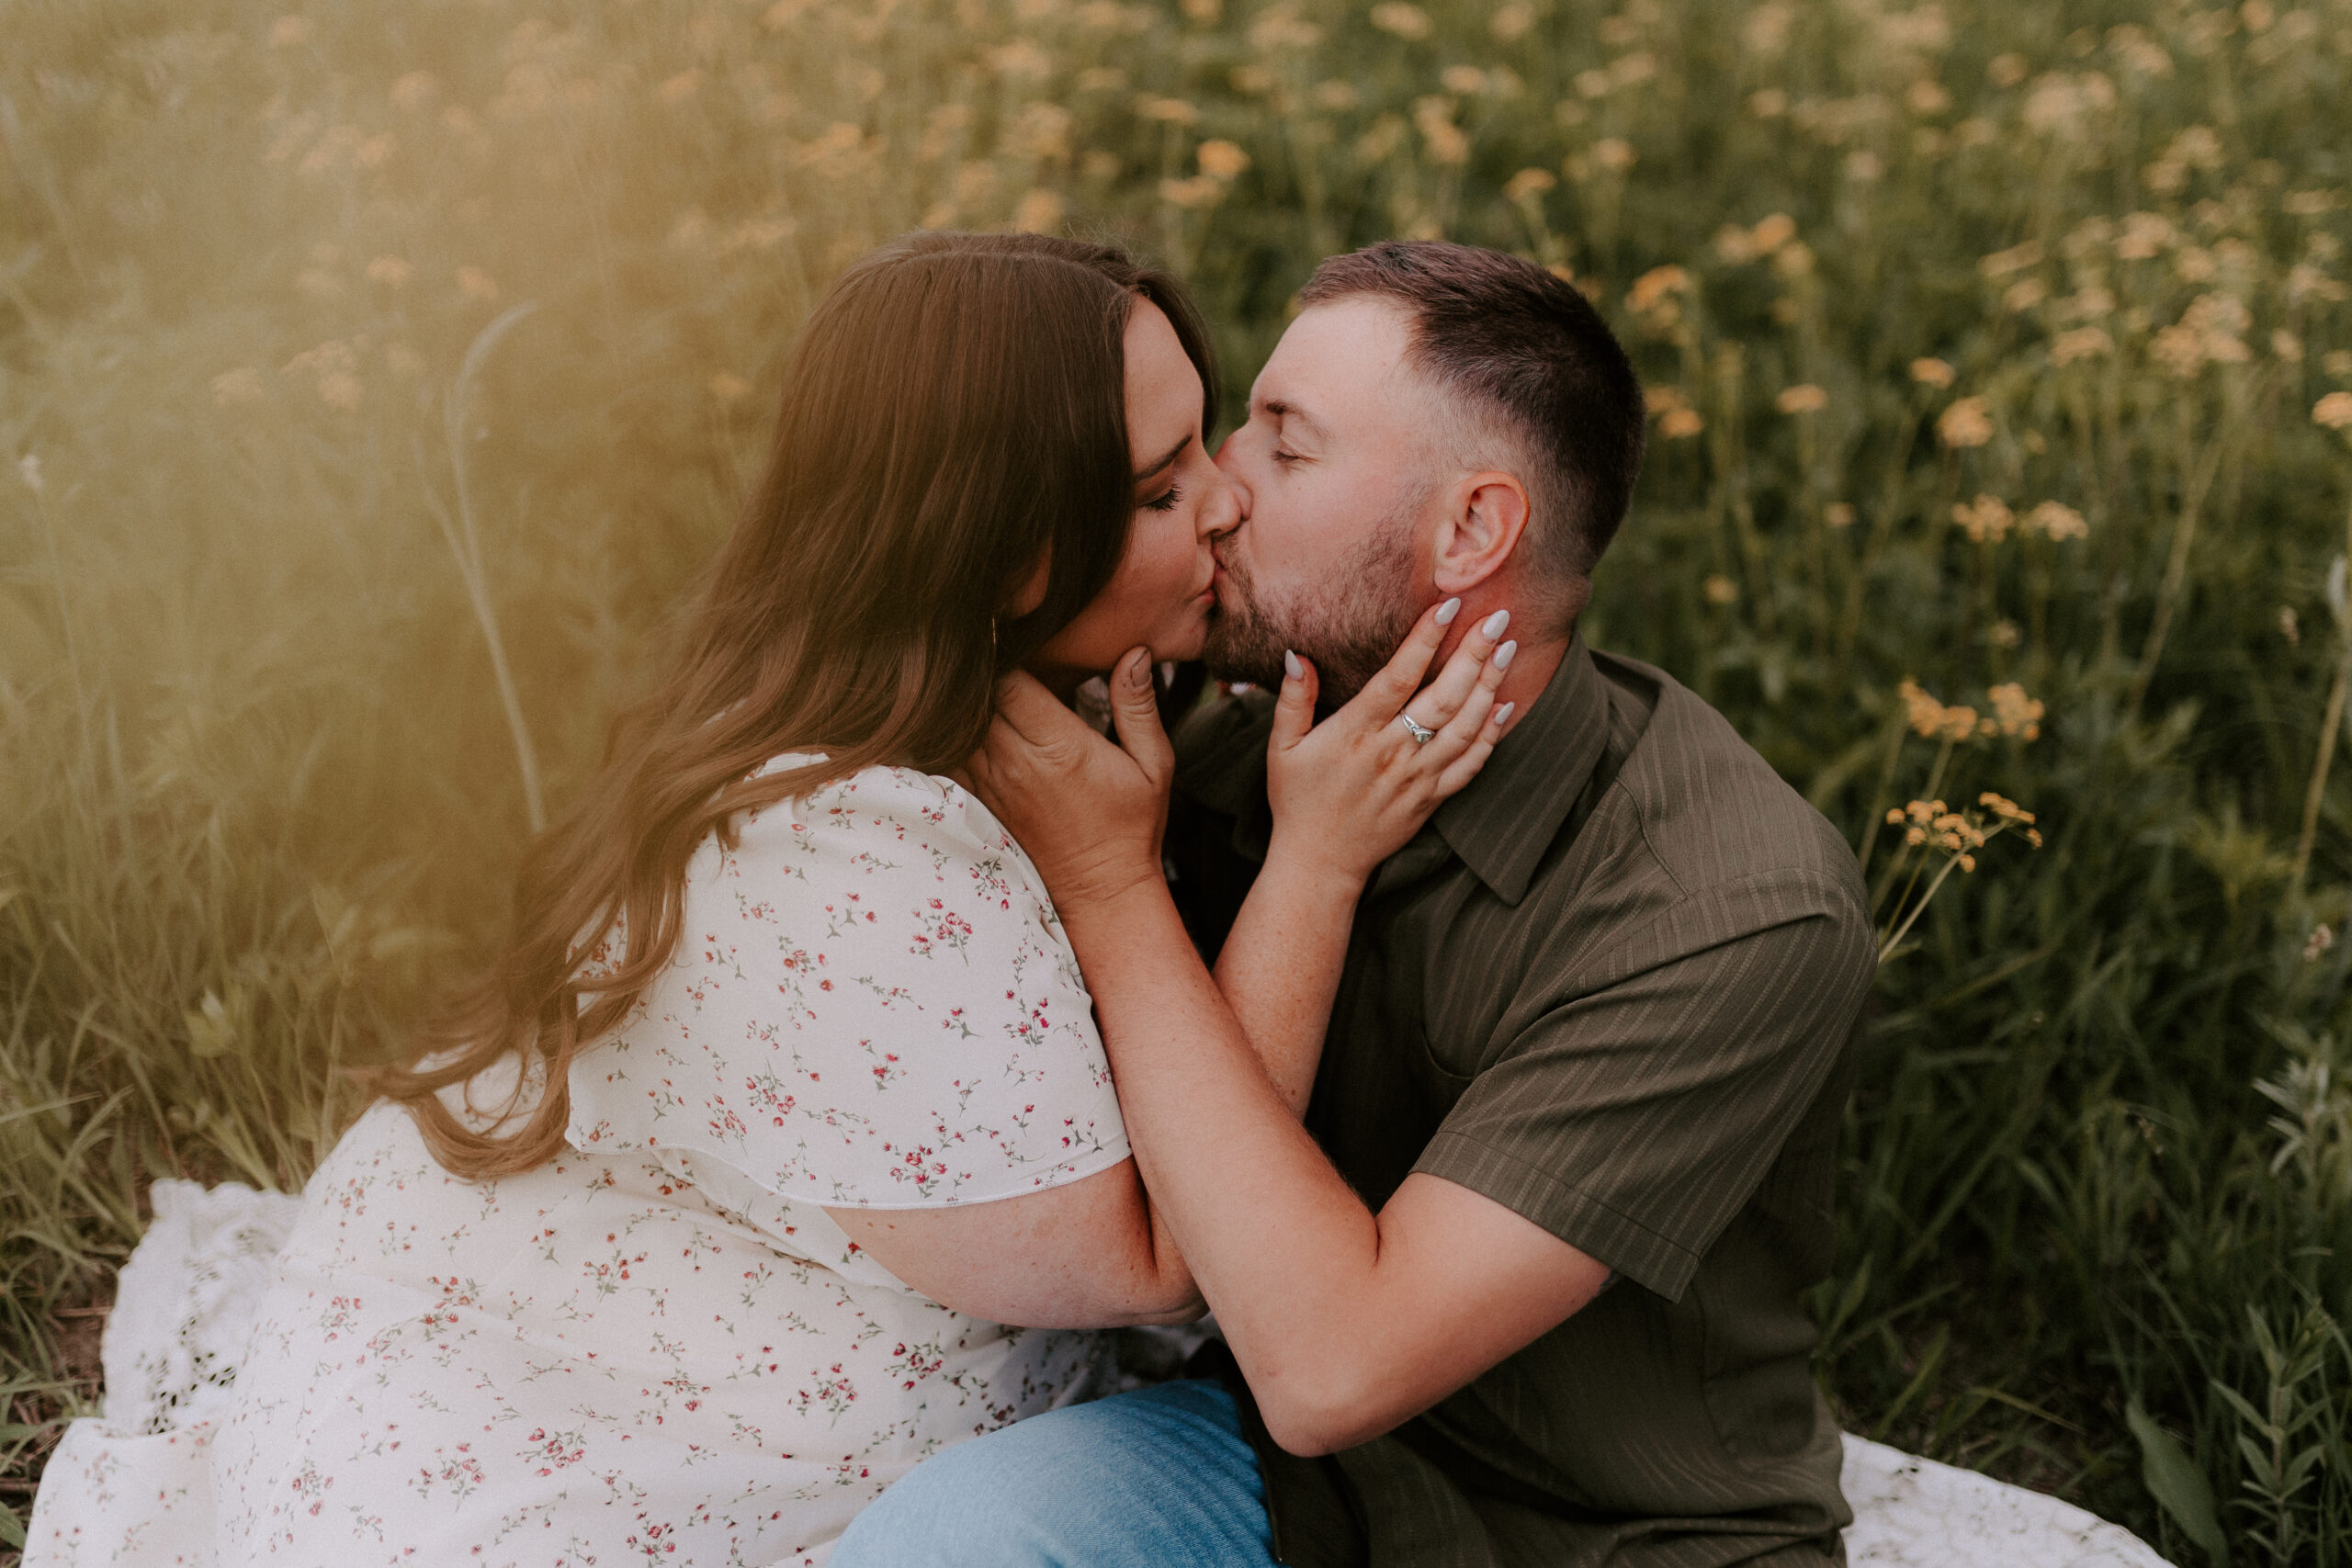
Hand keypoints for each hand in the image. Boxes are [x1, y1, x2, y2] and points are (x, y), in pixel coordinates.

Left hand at [965, 650, 1172, 915]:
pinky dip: (958, 736)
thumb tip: (1135, 653)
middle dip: (987, 674)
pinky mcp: (981, 803)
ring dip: (970, 705)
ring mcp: (993, 786)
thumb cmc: (1131, 826)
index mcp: (1061, 747)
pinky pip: (952, 756)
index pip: (1010, 681)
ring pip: (960, 725)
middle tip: (1000, 655)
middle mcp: (1018, 764)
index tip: (1020, 641)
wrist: (1101, 891)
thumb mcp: (1153, 765)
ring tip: (986, 687)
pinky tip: (974, 724)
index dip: (1009, 655)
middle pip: (979, 698)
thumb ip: (1138, 706)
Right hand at [1267, 599, 1514, 885]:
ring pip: (1464, 727)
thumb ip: (1293, 699)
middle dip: (1474, 654)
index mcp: (1355, 733)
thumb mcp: (1281, 747)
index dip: (1425, 640)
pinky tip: (1506, 706)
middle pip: (1443, 697)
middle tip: (1499, 617)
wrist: (1319, 863)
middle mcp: (1392, 752)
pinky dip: (1491, 736)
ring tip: (1507, 649)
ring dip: (1490, 686)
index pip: (1398, 677)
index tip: (1449, 605)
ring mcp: (1416, 777)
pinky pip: (1470, 765)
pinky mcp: (1431, 799)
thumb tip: (1298, 655)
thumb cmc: (1298, 799)